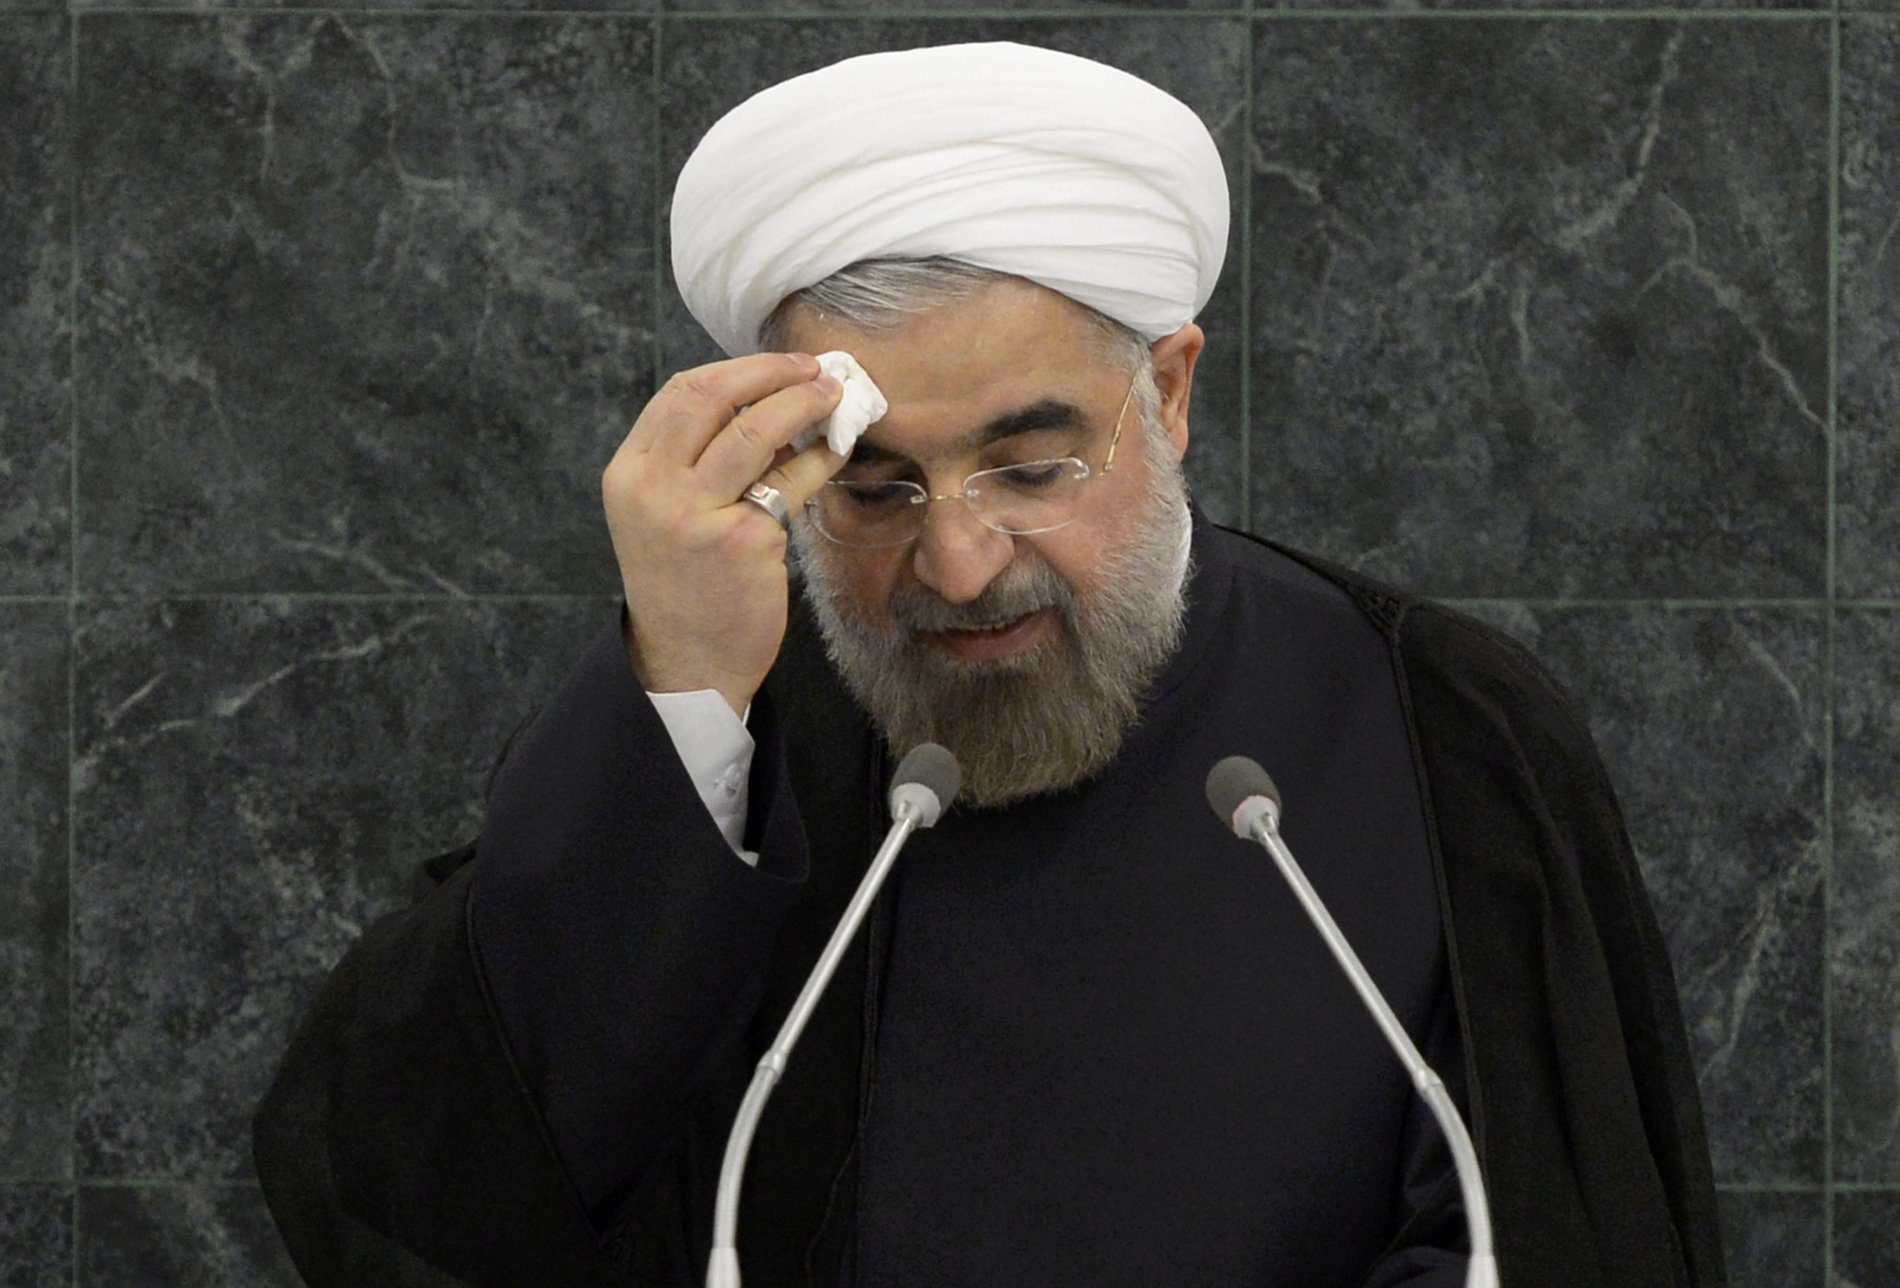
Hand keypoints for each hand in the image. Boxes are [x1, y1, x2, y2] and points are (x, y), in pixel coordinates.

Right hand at [602, 352, 847, 715]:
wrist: (688, 663)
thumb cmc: (685, 586)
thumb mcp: (666, 516)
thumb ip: (697, 462)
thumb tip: (769, 406)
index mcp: (629, 475)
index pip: (681, 393)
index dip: (738, 370)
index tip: (779, 366)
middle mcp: (653, 489)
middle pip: (714, 398)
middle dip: (771, 373)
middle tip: (814, 370)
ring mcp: (696, 514)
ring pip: (757, 431)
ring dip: (803, 404)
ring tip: (834, 398)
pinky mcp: (743, 541)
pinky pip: (791, 483)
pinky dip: (820, 459)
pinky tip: (837, 451)